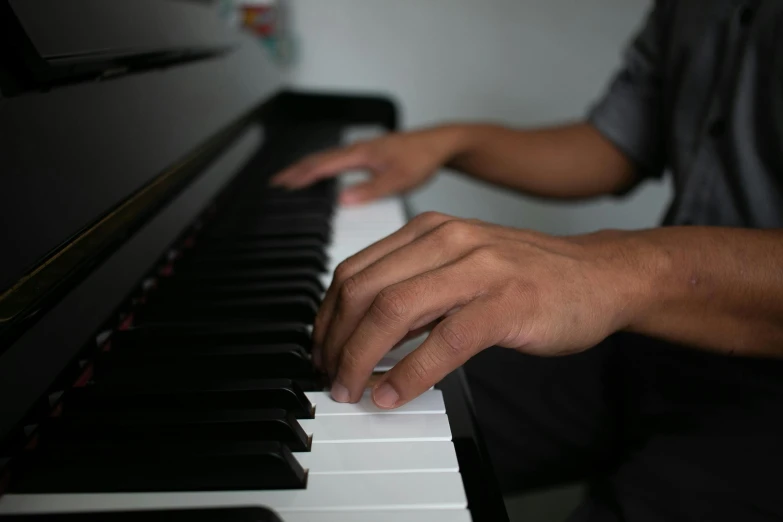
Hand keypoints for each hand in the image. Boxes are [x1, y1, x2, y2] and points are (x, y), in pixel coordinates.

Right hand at [269, 127, 462, 204]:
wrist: (440, 144)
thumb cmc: (422, 158)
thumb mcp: (398, 180)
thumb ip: (370, 190)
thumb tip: (342, 200)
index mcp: (360, 153)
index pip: (323, 165)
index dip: (301, 175)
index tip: (282, 185)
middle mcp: (358, 149)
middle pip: (319, 159)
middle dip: (296, 170)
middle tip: (276, 182)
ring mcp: (363, 149)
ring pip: (328, 158)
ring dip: (308, 168)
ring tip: (292, 178)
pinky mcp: (369, 153)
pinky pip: (338, 159)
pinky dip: (324, 166)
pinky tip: (323, 173)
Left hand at [313, 212, 649, 407]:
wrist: (600, 275)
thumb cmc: (530, 276)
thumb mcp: (461, 266)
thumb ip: (416, 288)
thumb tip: (365, 331)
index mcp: (431, 231)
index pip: (356, 270)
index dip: (327, 315)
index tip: (322, 348)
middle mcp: (448, 240)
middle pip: (364, 290)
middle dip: (335, 340)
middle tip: (330, 375)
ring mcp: (478, 269)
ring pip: (392, 311)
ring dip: (359, 357)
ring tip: (350, 388)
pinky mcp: (505, 304)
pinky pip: (442, 343)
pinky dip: (408, 375)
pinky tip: (392, 395)